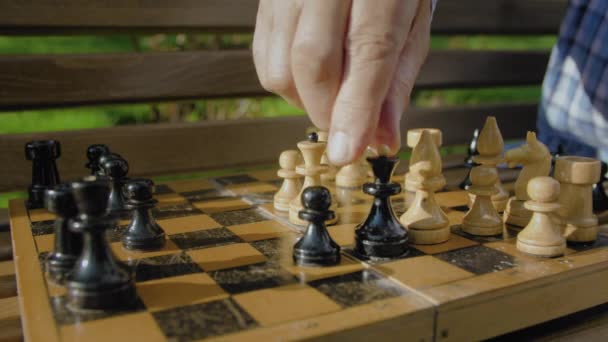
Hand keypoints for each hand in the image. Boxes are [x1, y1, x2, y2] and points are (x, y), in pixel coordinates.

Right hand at [253, 0, 431, 164]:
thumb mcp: (412, 20)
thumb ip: (395, 80)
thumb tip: (379, 138)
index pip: (367, 51)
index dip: (355, 110)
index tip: (349, 154)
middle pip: (312, 62)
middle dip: (329, 112)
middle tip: (348, 130)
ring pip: (281, 67)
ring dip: (307, 101)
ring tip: (334, 93)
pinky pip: (264, 56)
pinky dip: (287, 83)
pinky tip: (311, 75)